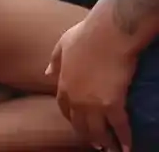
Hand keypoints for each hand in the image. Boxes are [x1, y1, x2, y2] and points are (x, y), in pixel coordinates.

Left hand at [47, 10, 136, 151]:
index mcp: (63, 83)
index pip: (64, 108)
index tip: (77, 122)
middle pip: (79, 123)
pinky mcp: (113, 104)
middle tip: (94, 142)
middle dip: (86, 134)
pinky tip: (127, 147)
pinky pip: (118, 127)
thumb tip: (46, 73)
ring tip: (109, 148)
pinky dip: (124, 139)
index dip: (70, 117)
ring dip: (103, 141)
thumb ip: (54, 61)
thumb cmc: (85, 35)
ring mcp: (93, 103)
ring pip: (97, 130)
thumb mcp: (62, 45)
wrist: (107, 34)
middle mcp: (76, 98)